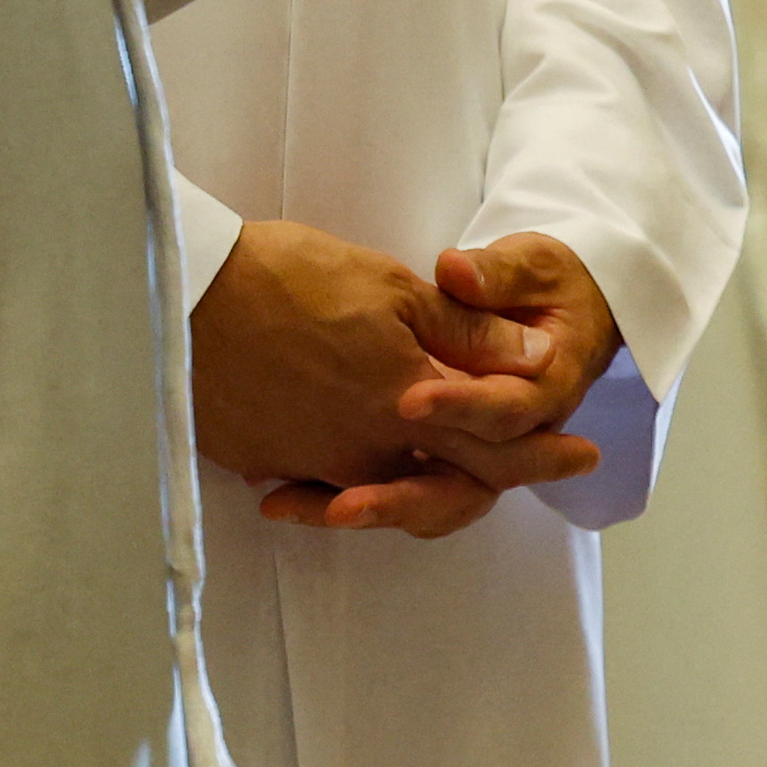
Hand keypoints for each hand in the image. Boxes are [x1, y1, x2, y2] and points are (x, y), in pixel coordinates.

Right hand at [189, 218, 602, 540]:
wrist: (183, 294)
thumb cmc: (290, 277)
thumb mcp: (392, 289)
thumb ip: (465, 332)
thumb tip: (534, 359)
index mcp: (404, 402)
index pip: (494, 445)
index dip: (543, 454)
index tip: (583, 456)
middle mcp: (362, 449)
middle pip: (444, 483)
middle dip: (491, 477)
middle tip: (535, 467)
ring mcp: (308, 463)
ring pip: (380, 489)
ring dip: (412, 482)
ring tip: (429, 461)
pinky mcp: (261, 463)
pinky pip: (317, 483)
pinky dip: (339, 479)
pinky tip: (340, 463)